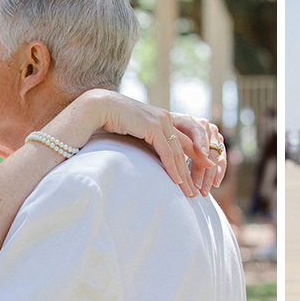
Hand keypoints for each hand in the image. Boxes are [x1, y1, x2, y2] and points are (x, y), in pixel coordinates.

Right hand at [45, 90, 218, 196]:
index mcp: (164, 121)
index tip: (199, 180)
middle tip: (202, 191)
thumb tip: (151, 160)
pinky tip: (177, 181)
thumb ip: (147, 143)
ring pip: (180, 152)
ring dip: (186, 174)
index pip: (186, 143)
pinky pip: (167, 151)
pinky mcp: (152, 126)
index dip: (195, 162)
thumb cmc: (112, 123)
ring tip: (190, 192)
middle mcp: (166, 119)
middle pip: (188, 149)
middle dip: (196, 171)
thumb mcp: (136, 135)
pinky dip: (174, 167)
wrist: (97, 108)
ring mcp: (161, 121)